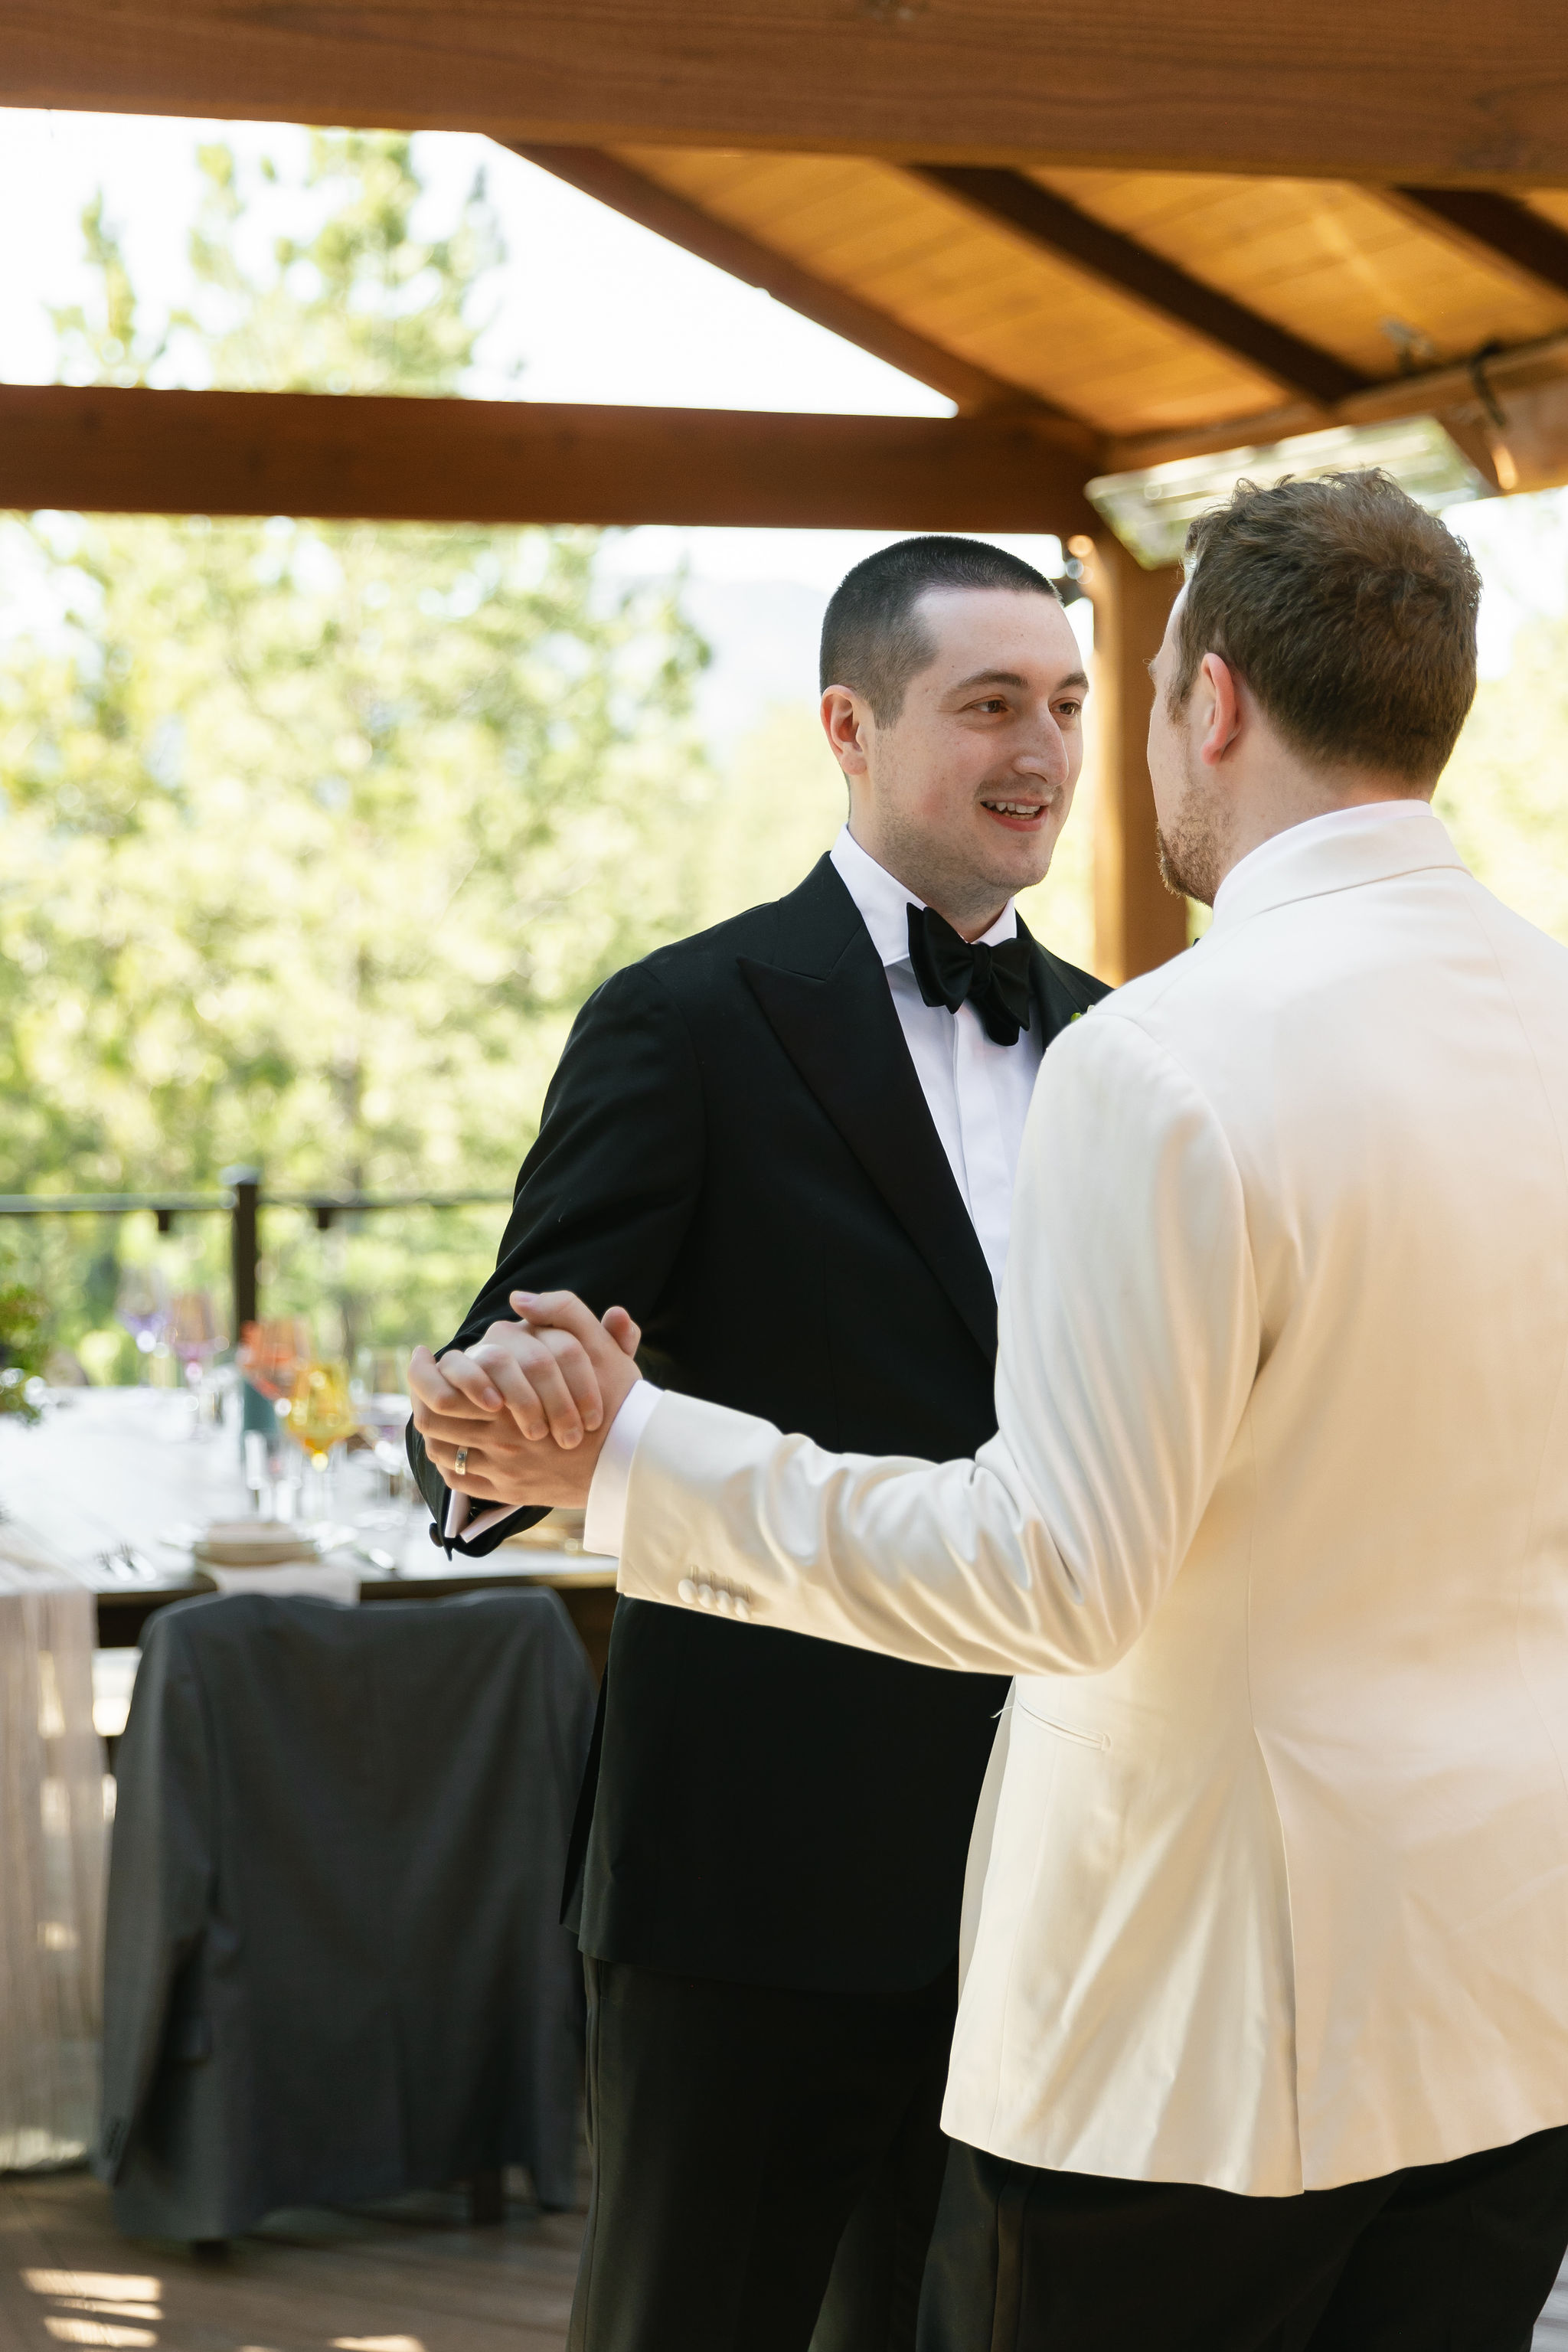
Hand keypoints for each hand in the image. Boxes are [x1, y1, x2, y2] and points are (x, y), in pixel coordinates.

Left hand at [409, 1302, 639, 1507]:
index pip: (442, 1386)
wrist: (638, 1459)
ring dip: (433, 1429)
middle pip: (432, 1419)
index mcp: (511, 1397)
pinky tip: (454, 1444)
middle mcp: (500, 1435)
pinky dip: (449, 1461)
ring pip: (442, 1450)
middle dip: (419, 1397)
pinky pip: (460, 1479)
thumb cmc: (618, 1400)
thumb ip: (565, 1311)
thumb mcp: (600, 1346)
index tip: (422, 1354)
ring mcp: (503, 1468)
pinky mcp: (510, 1491)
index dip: (422, 1371)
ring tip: (435, 1410)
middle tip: (421, 1380)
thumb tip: (519, 1298)